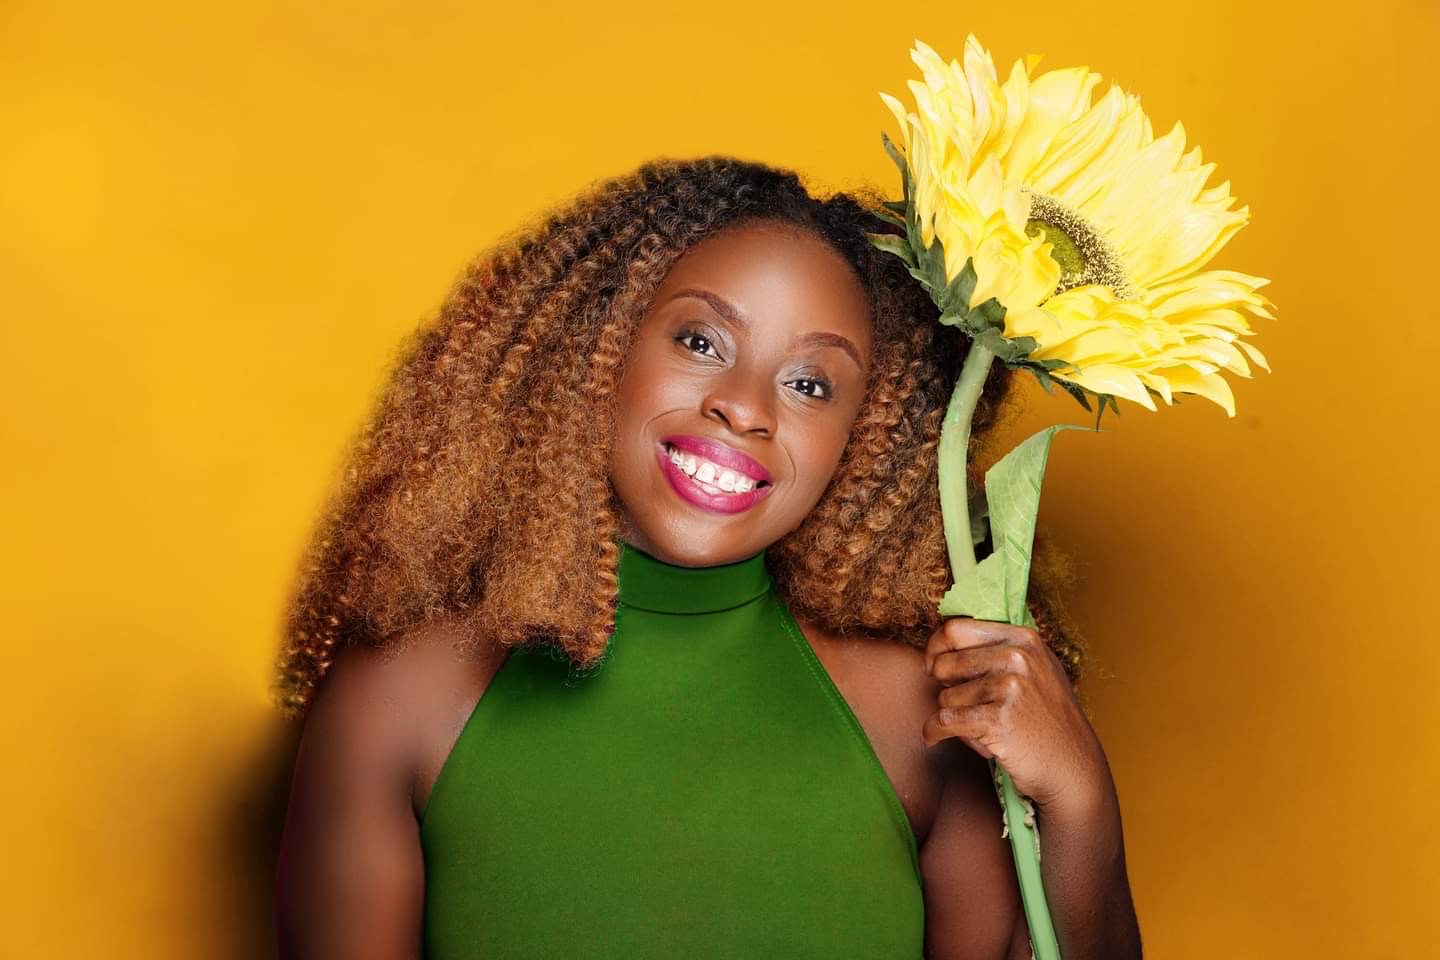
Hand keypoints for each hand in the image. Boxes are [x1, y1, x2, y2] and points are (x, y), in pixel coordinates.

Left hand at [921, 616, 1112, 813]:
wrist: (1072, 766)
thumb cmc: (1049, 719)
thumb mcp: (1036, 668)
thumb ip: (999, 649)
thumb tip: (945, 638)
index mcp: (1023, 638)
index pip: (955, 629)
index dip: (935, 648)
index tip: (932, 665)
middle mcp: (1017, 657)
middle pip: (945, 663)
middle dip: (943, 687)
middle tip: (960, 703)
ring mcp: (1010, 687)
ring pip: (945, 696)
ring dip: (952, 715)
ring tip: (978, 727)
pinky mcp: (998, 720)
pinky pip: (944, 720)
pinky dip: (933, 732)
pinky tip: (933, 738)